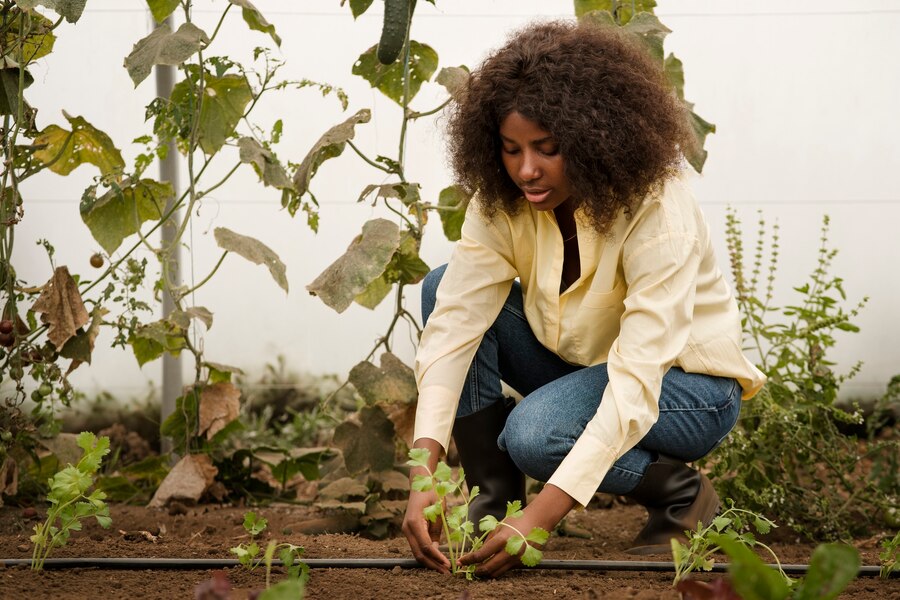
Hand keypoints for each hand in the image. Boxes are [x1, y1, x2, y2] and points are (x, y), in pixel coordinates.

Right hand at [402, 487, 449, 573]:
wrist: (420, 482)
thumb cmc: (432, 492)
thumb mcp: (439, 509)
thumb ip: (437, 529)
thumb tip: (436, 548)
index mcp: (414, 522)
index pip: (426, 546)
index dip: (437, 557)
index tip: (448, 564)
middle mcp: (407, 528)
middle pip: (419, 553)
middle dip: (433, 564)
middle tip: (446, 572)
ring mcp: (407, 530)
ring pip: (417, 552)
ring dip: (430, 562)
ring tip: (443, 569)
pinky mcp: (409, 531)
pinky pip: (417, 546)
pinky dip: (426, 555)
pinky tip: (437, 560)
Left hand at [458, 484, 575, 577]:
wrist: (538, 522)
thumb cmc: (516, 522)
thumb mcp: (499, 527)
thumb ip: (488, 541)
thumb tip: (478, 554)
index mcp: (501, 540)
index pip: (481, 555)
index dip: (468, 560)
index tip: (460, 562)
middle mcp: (509, 552)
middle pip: (488, 568)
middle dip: (476, 570)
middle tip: (470, 569)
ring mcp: (517, 559)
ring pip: (497, 572)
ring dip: (487, 572)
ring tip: (480, 569)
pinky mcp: (523, 563)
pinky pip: (507, 569)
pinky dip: (499, 568)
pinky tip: (494, 564)